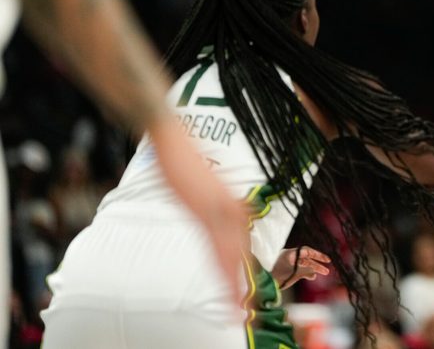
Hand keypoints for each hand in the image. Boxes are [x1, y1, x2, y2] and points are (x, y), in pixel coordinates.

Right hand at [150, 120, 247, 303]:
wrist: (174, 137)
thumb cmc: (183, 158)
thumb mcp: (200, 186)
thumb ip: (209, 203)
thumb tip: (207, 215)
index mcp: (230, 204)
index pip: (240, 242)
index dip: (243, 268)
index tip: (244, 291)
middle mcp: (232, 208)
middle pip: (240, 252)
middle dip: (242, 283)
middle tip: (245, 310)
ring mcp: (221, 208)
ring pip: (234, 254)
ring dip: (236, 283)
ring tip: (239, 308)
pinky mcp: (208, 208)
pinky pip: (219, 245)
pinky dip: (225, 268)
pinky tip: (228, 284)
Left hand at [272, 245, 331, 288]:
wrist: (265, 286)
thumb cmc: (278, 278)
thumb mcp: (294, 274)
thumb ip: (306, 272)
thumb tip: (314, 273)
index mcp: (289, 253)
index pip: (307, 251)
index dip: (318, 255)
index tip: (327, 260)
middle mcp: (289, 257)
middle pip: (306, 258)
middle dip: (317, 264)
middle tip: (326, 270)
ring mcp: (288, 264)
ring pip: (304, 265)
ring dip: (313, 269)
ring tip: (323, 273)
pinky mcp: (287, 271)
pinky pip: (299, 270)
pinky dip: (306, 273)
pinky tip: (312, 276)